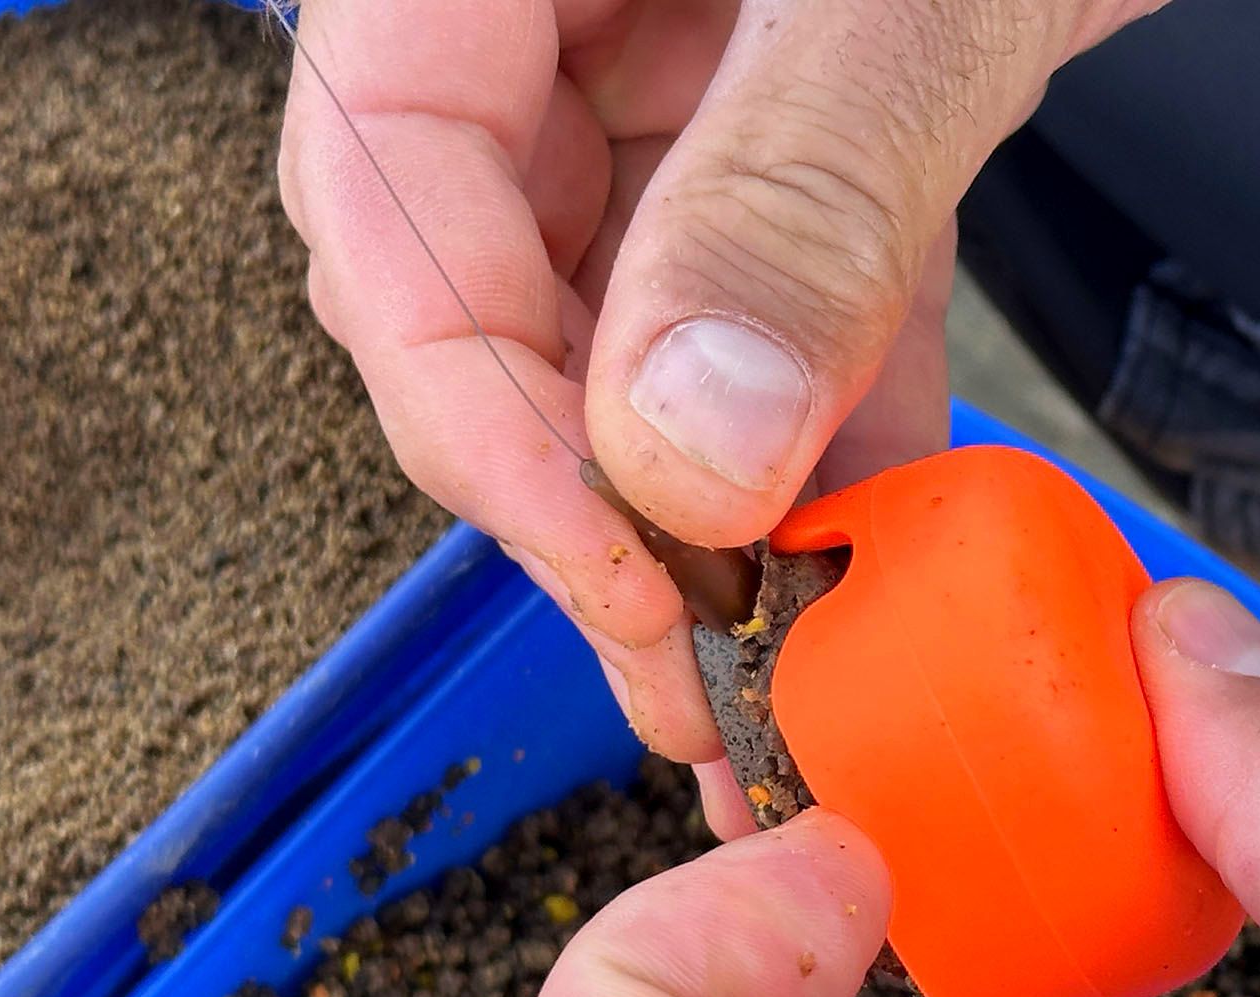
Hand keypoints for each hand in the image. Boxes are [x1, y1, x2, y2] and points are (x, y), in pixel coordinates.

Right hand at [276, 0, 1162, 779]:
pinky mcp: (789, 116)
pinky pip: (771, 293)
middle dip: (588, 496)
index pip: (390, 183)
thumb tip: (680, 450)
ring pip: (626, 318)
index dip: (475, 406)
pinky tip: (869, 536)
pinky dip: (823, 417)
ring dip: (703, 499)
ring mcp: (669, 57)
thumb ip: (797, 188)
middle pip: (490, 280)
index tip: (609, 565)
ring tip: (773, 664)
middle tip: (687, 673)